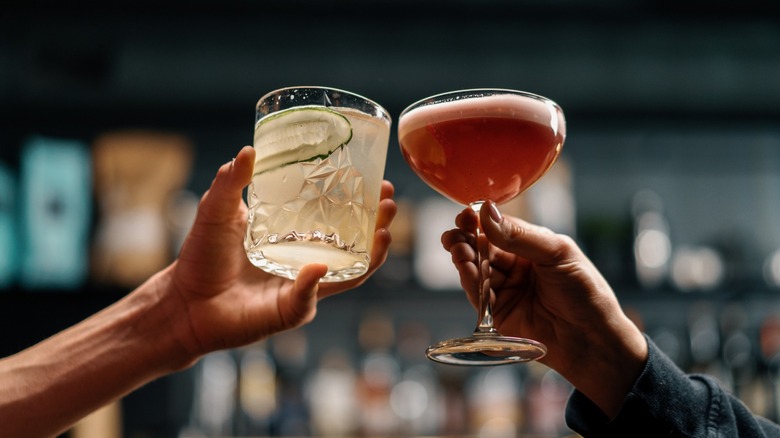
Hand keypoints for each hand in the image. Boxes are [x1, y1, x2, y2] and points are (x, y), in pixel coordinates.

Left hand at [167, 145, 395, 361]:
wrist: (183, 300)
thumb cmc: (201, 257)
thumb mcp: (216, 211)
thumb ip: (231, 182)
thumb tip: (248, 150)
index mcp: (294, 236)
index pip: (337, 218)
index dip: (361, 202)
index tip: (378, 182)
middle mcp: (306, 261)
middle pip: (354, 246)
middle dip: (378, 226)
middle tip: (389, 204)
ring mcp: (302, 288)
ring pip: (348, 275)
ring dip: (369, 257)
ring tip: (382, 232)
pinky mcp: (290, 311)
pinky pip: (309, 299)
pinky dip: (312, 284)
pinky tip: (316, 267)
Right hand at [441, 202, 645, 416]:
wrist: (593, 340)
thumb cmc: (586, 292)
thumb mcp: (557, 254)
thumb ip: (519, 235)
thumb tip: (486, 212)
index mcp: (532, 247)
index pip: (499, 228)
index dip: (480, 220)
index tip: (466, 214)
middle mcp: (516, 267)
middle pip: (482, 248)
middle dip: (466, 239)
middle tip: (455, 233)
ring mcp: (506, 291)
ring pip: (476, 270)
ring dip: (464, 258)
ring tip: (458, 248)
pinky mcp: (498, 315)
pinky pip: (478, 295)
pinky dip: (469, 281)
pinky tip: (466, 269)